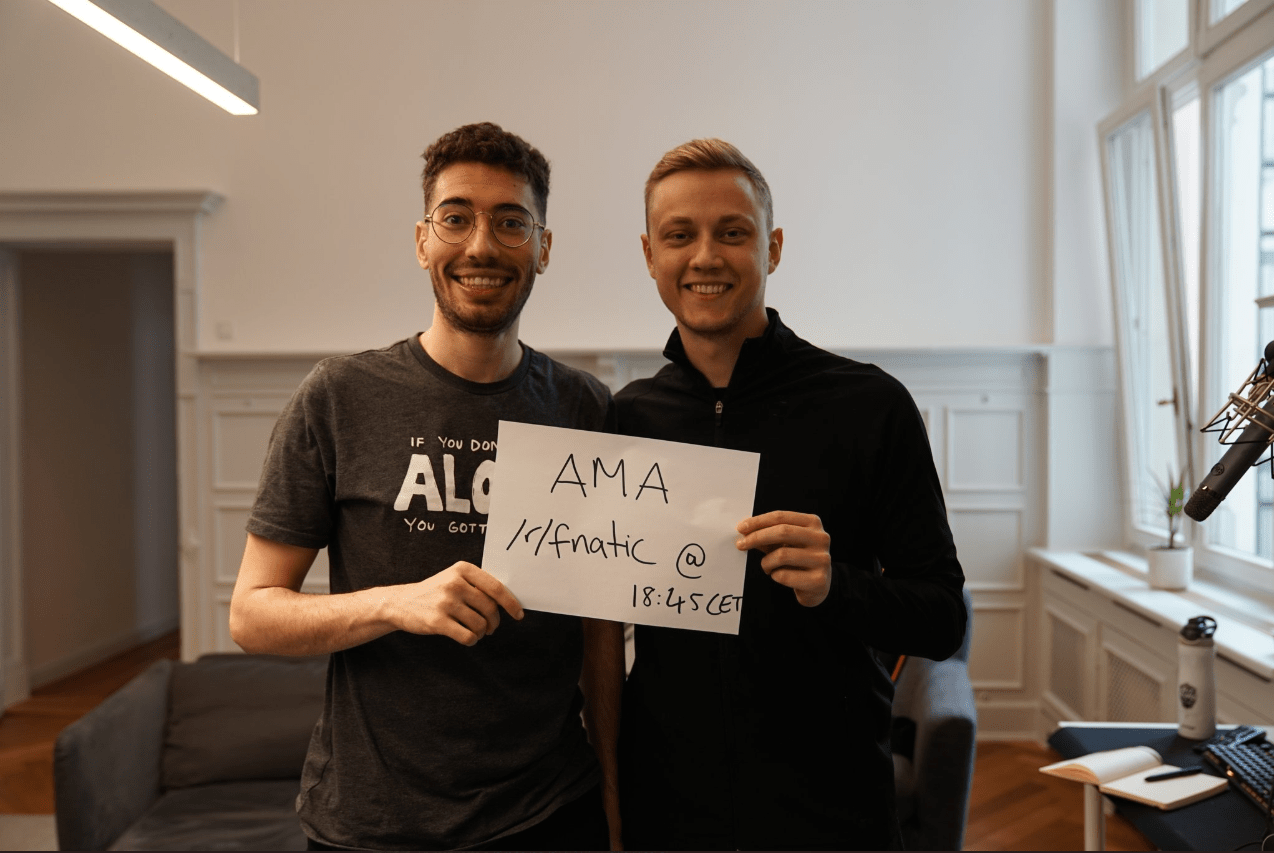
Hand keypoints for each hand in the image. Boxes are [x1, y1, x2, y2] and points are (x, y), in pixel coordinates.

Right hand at [387, 561, 523, 644]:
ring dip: (482, 632)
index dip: (511, 603)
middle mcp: (454, 583)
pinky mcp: (437, 621)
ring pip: (480, 624)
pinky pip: (467, 636)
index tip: (518, 614)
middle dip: (495, 622)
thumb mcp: (454, 578)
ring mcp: (445, 602)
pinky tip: (467, 638)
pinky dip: (472, 640)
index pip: (496, 588)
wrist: (401, 603)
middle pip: (490, 608)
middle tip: (491, 628)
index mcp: (462, 569)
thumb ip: (478, 585)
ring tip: (476, 631)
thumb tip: (509, 600)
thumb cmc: (435, 592)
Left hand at [736, 511, 831, 606]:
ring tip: (767, 567)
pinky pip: (784, 576)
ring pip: (782, 555)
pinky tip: (778, 576)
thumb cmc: (798, 559)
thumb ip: (768, 536)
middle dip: (757, 537)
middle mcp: (821, 538)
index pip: (781, 516)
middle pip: (782, 531)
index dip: (758, 521)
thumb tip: (745, 532)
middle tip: (741, 544)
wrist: (819, 585)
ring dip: (766, 562)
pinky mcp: (818, 580)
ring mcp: (822, 559)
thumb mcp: (785, 543)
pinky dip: (774, 575)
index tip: (741, 528)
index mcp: (813, 523)